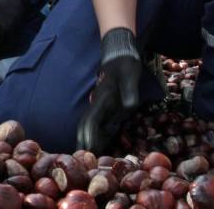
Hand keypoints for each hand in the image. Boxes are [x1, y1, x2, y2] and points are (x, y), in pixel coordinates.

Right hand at [76, 28, 142, 152]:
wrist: (120, 52)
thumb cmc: (125, 64)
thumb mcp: (130, 75)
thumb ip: (130, 91)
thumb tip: (128, 107)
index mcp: (102, 98)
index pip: (91, 121)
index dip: (88, 137)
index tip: (86, 151)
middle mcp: (98, 103)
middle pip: (86, 126)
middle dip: (83, 143)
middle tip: (83, 162)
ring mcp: (101, 104)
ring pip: (91, 125)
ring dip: (89, 140)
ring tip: (90, 158)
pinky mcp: (106, 105)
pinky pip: (99, 122)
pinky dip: (97, 134)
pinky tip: (100, 143)